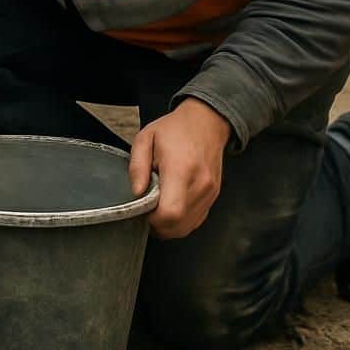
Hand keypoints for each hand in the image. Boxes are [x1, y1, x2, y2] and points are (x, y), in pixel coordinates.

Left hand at [128, 98, 231, 239]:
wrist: (206, 122)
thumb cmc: (175, 129)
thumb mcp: (145, 138)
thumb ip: (137, 166)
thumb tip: (136, 193)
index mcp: (181, 169)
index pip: (170, 212)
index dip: (153, 219)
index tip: (142, 209)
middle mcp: (199, 184)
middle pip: (178, 226)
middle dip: (158, 225)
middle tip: (147, 208)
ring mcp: (209, 192)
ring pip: (187, 227)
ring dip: (169, 225)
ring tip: (158, 206)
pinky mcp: (213, 196)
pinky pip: (195, 220)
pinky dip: (181, 221)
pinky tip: (171, 205)